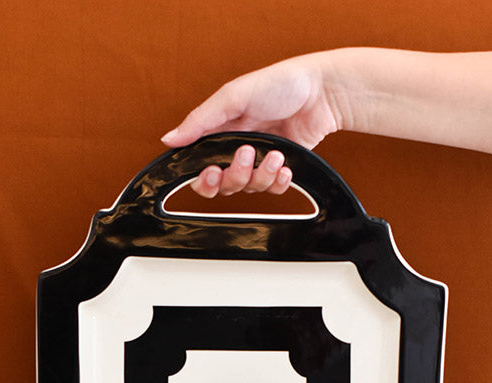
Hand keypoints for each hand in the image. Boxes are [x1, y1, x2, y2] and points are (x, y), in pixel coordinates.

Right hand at [160, 54, 343, 195]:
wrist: (322, 92)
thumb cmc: (279, 85)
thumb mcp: (232, 97)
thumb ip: (200, 121)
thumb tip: (168, 139)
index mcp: (219, 132)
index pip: (200, 167)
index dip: (204, 179)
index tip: (212, 171)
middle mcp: (236, 148)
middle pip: (223, 185)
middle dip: (234, 176)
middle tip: (246, 155)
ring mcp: (259, 160)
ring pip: (249, 188)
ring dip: (262, 174)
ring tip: (276, 153)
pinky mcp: (281, 167)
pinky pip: (273, 189)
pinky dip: (279, 181)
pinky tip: (285, 166)